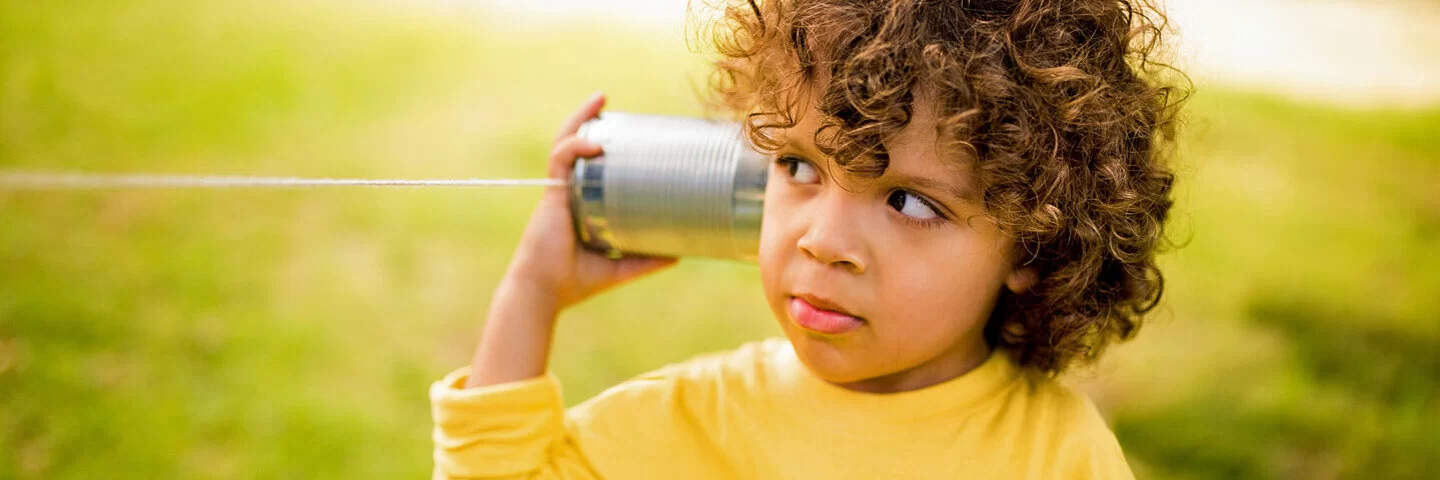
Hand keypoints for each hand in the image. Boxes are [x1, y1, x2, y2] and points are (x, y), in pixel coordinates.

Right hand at [501, 92, 677, 310]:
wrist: (543, 293)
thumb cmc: (574, 282)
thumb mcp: (619, 270)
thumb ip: (646, 261)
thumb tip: (681, 254)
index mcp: (578, 204)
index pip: (585, 164)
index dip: (597, 142)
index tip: (620, 128)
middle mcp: (567, 193)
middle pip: (573, 146)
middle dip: (587, 120)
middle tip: (605, 100)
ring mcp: (557, 192)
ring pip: (564, 144)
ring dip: (579, 119)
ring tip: (599, 99)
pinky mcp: (552, 196)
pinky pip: (560, 161)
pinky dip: (576, 147)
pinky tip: (596, 140)